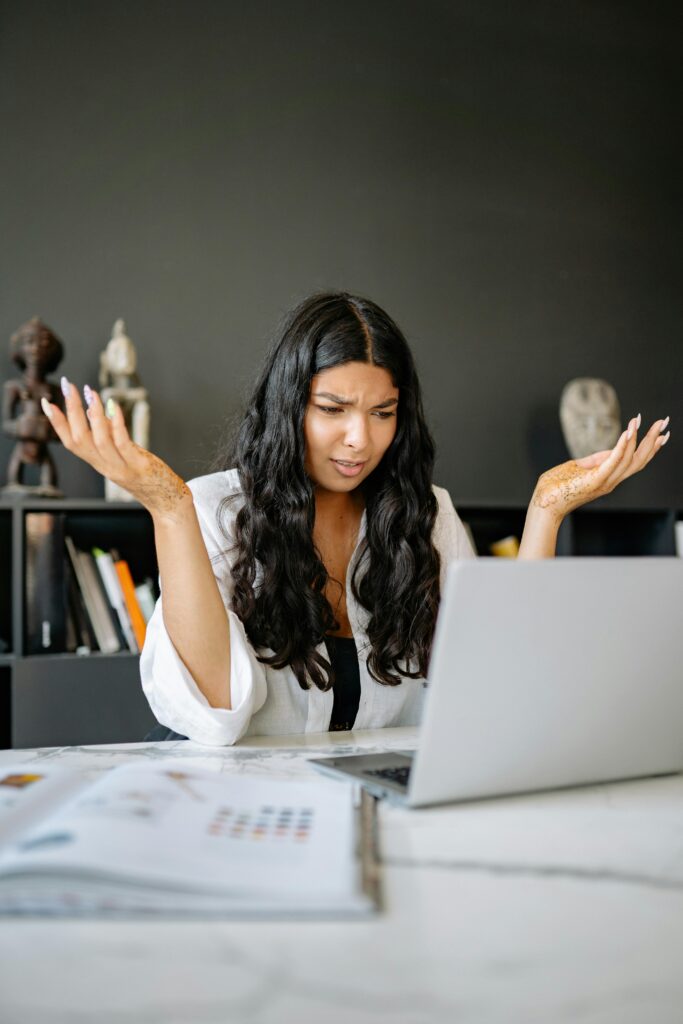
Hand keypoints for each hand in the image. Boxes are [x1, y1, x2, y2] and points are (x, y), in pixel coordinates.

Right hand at [41, 378, 190, 520]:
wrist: (166, 502)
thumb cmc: (145, 475)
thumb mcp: (120, 455)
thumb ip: (106, 437)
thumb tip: (92, 411)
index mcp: (98, 463)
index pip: (70, 443)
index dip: (57, 424)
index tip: (46, 403)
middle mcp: (105, 466)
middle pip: (79, 439)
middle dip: (72, 412)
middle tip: (69, 388)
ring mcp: (121, 467)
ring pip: (99, 441)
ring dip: (93, 415)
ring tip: (91, 393)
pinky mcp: (138, 466)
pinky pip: (123, 444)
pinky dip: (116, 425)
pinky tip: (114, 408)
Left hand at [531, 414, 670, 520]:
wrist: (543, 503)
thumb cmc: (556, 487)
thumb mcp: (578, 467)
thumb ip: (594, 460)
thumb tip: (609, 450)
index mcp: (608, 478)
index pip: (635, 461)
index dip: (649, 447)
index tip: (662, 432)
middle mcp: (611, 481)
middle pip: (639, 460)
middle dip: (652, 440)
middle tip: (664, 421)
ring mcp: (604, 482)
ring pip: (629, 459)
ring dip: (637, 438)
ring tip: (641, 421)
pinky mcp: (595, 480)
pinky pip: (612, 461)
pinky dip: (622, 446)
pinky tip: (628, 433)